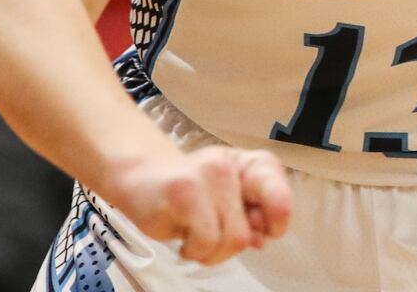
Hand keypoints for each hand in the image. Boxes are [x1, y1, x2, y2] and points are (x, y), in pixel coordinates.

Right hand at [106, 146, 291, 264]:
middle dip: (230, 247)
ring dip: (211, 253)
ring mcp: (208, 174)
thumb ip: (248, 217)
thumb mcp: (223, 203)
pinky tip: (182, 240)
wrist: (137, 177)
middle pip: (250, 228)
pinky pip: (206, 241)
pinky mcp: (185, 191)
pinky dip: (194, 252)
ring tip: (193, 240)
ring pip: (232, 238)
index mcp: (247, 164)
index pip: (278, 190)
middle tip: (210, 241)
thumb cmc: (185, 195)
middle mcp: (230, 165)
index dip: (278, 217)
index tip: (266, 233)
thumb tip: (264, 238)